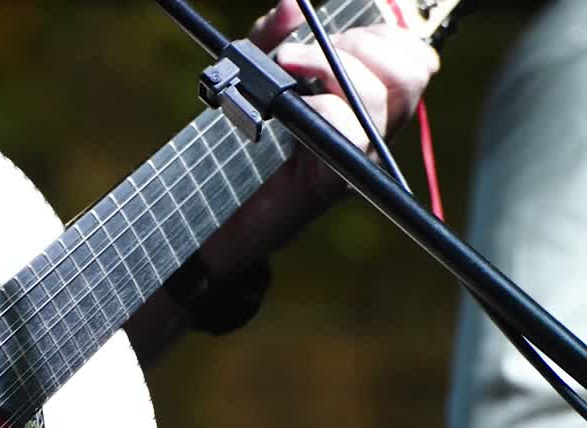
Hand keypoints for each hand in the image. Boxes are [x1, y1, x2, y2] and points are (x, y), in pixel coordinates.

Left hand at [198, 1, 440, 273]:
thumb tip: (291, 5)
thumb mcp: (255, 74)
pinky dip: (322, 108)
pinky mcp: (334, 180)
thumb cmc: (242, 138)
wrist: (216, 205)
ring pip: (381, 96)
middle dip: (358, 45)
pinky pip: (349, 133)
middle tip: (303, 55)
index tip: (336, 35)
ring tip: (286, 68)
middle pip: (411, 70)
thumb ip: (272, 36)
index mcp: (369, 98)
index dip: (384, 34)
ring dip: (332, 68)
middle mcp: (375, 127)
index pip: (413, 55)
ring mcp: (359, 155)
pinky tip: (291, 110)